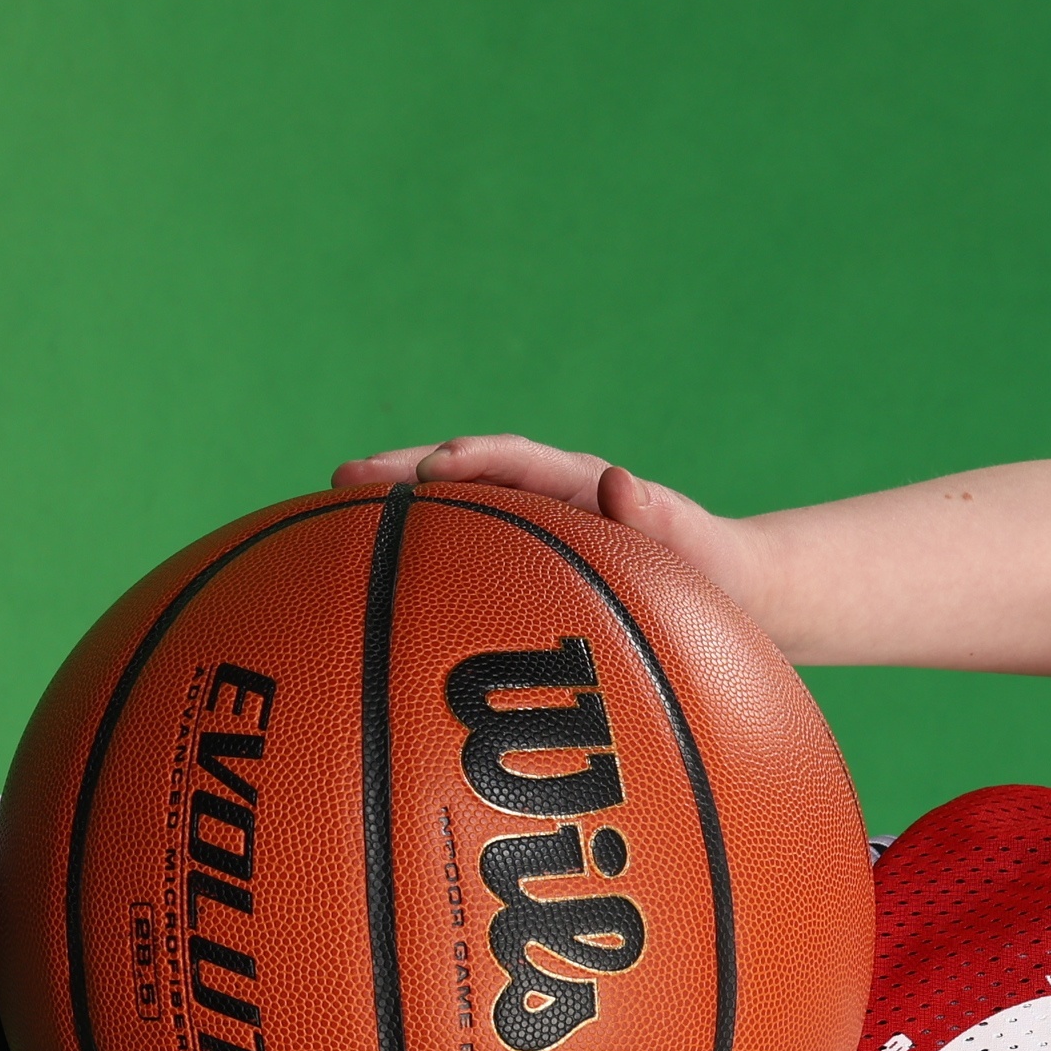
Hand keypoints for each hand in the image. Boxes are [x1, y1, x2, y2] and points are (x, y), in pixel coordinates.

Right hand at [331, 433, 781, 630]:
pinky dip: (414, 551)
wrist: (725, 590)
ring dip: (395, 510)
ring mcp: (526, 526)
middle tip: (341, 479)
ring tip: (325, 514)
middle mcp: (544, 495)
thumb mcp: (698, 549)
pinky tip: (361, 575)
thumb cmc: (711, 572)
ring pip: (451, 510)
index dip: (470, 462)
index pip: (516, 461)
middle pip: (463, 475)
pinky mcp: (517, 560)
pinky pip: (459, 549)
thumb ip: (661, 518)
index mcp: (583, 485)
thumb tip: (619, 481)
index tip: (431, 471)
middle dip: (403, 474)